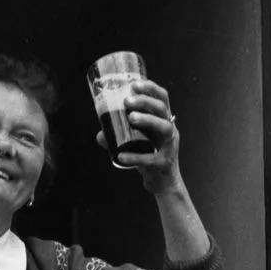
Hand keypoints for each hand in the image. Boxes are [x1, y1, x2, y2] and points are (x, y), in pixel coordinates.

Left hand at [96, 79, 180, 194]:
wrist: (163, 184)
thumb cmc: (150, 159)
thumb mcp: (137, 145)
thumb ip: (119, 138)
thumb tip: (100, 135)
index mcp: (164, 122)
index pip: (162, 99)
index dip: (151, 88)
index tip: (134, 84)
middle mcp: (170, 131)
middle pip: (162, 109)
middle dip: (145, 102)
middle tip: (127, 102)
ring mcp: (168, 147)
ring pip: (163, 128)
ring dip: (148, 120)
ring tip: (131, 118)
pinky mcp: (162, 164)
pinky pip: (149, 159)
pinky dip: (134, 157)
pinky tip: (121, 156)